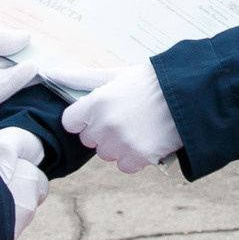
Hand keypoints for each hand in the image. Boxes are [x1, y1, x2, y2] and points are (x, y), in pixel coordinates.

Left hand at [0, 23, 39, 124]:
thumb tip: (26, 37)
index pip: (3, 46)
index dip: (22, 43)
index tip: (45, 37)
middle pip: (8, 63)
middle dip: (29, 57)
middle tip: (56, 50)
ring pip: (8, 78)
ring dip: (27, 71)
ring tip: (48, 60)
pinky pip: (0, 91)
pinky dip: (16, 81)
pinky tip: (31, 69)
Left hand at [61, 60, 181, 172]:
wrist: (189, 94)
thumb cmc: (150, 82)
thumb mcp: (115, 75)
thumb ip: (80, 77)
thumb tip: (49, 73)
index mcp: (96, 102)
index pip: (71, 122)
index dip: (86, 118)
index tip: (103, 111)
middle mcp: (105, 125)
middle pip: (89, 140)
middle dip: (103, 131)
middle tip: (126, 116)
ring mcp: (122, 143)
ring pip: (106, 154)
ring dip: (119, 146)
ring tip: (139, 126)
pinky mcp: (139, 158)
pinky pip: (125, 166)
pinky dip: (134, 158)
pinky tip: (147, 139)